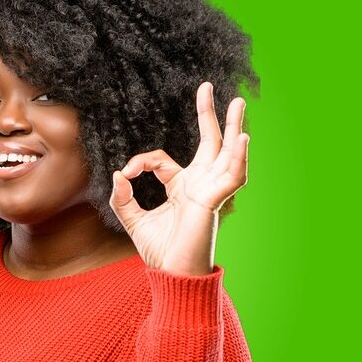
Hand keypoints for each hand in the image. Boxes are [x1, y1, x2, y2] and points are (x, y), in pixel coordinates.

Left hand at [109, 82, 249, 276]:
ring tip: (240, 102)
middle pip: (210, 143)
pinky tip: (242, 138)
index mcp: (182, 188)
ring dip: (234, 127)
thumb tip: (118, 174)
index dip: (142, 161)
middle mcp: (199, 185)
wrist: (171, 274)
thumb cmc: (159, 251)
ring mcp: (210, 191)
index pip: (162, 160)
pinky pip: (232, 176)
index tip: (127, 172)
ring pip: (227, 153)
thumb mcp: (132, 220)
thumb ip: (122, 197)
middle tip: (208, 86)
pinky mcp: (214, 201)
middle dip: (211, 115)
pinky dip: (239, 157)